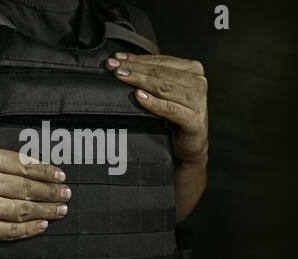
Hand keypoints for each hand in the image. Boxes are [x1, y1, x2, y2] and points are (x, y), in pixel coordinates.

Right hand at [0, 141, 70, 244]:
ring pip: (24, 208)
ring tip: (61, 209)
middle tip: (67, 193)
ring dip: (46, 209)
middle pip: (28, 186)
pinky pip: (9, 230)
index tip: (58, 174)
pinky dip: (29, 229)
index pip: (23, 163)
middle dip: (52, 191)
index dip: (45, 170)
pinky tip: (42, 226)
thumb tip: (8, 159)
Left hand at [105, 53, 207, 219]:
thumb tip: (119, 62)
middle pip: (159, 72)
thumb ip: (150, 76)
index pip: (159, 61)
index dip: (136, 58)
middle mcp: (198, 83)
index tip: (115, 57)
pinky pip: (169, 108)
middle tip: (112, 66)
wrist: (188, 147)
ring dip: (139, 80)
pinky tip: (139, 96)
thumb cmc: (173, 118)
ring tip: (121, 77)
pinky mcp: (194, 119)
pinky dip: (153, 102)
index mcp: (192, 70)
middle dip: (133, 68)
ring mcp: (198, 101)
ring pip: (163, 87)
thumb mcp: (162, 92)